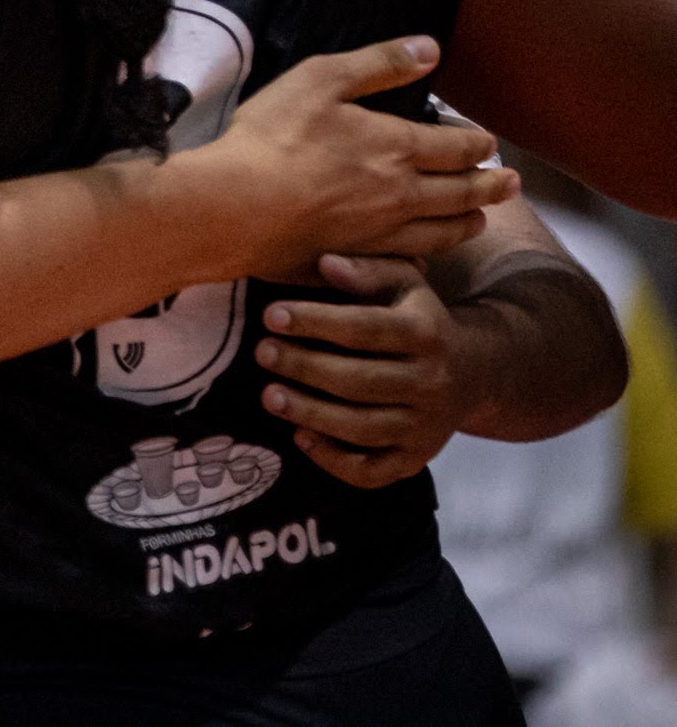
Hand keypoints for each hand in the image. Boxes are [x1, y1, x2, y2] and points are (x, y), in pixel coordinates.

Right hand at [177, 38, 507, 279]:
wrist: (238, 206)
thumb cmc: (274, 136)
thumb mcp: (320, 80)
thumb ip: (378, 64)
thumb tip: (432, 48)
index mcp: (397, 147)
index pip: (458, 147)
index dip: (478, 143)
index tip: (490, 142)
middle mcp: (404, 193)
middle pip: (463, 192)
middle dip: (492, 185)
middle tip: (513, 184)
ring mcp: (383, 231)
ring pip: (444, 230)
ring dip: (470, 221)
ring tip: (483, 218)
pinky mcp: (359, 256)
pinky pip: (411, 258)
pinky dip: (431, 252)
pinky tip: (429, 252)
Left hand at [257, 254, 466, 485]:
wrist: (473, 372)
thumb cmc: (417, 318)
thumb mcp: (403, 282)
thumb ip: (366, 269)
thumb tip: (325, 263)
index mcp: (428, 334)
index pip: (366, 329)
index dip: (315, 322)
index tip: (271, 315)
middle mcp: (432, 384)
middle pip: (360, 381)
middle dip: (304, 367)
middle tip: (262, 352)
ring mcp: (426, 428)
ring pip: (364, 428)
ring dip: (311, 414)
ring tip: (269, 395)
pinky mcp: (416, 460)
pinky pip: (373, 471)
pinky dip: (334, 460)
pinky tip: (300, 436)